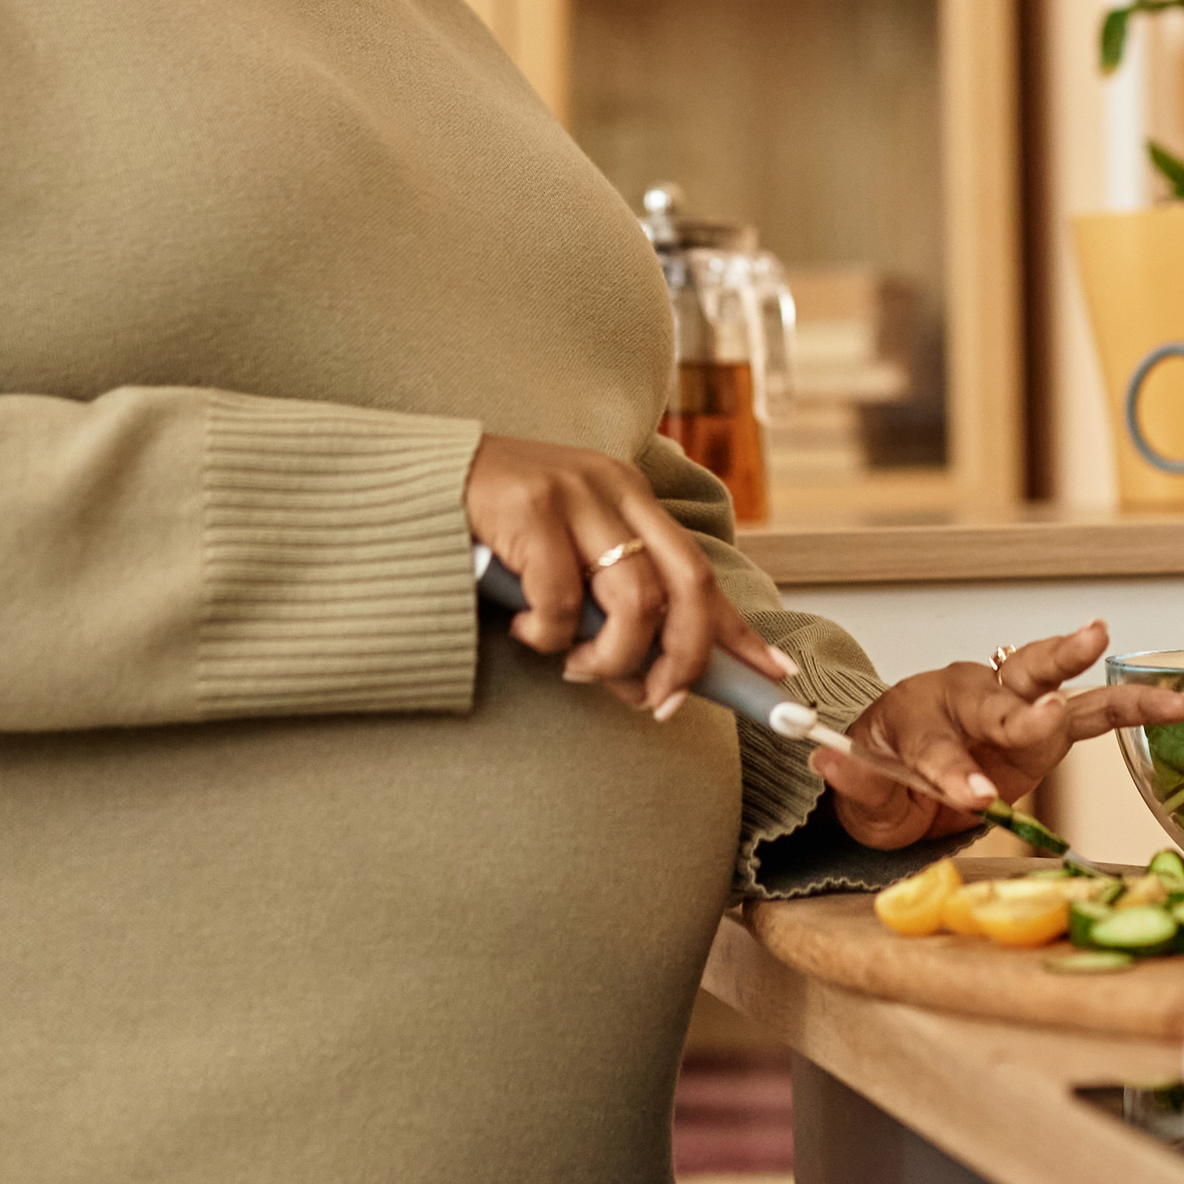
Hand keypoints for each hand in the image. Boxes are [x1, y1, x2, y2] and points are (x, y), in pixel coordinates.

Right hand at [465, 435, 790, 718]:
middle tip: (658, 702)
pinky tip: (523, 632)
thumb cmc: (487, 531)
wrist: (408, 481)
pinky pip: (563, 601)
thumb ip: (604, 608)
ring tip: (575, 667)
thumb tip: (646, 684)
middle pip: (686, 584)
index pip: (700, 569)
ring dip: (611, 656)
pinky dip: (549, 637)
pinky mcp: (530, 508)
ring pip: (635, 600)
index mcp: (629, 497)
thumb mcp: (561, 562)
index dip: (737, 629)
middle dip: (684, 656)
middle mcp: (613, 488)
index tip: (775, 676)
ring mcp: (574, 494)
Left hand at [822, 620, 1183, 850]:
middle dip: (1019, 712)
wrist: (907, 780)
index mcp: (913, 713)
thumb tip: (823, 755)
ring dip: (1074, 662)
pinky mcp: (1048, 729)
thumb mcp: (859, 794)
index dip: (953, 772)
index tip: (974, 798)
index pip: (933, 744)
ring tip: (1102, 638)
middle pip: (993, 696)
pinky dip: (1132, 707)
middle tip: (1042, 714)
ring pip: (1047, 680)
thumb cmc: (884, 775)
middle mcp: (966, 697)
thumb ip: (852, 779)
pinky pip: (1093, 714)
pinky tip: (1176, 704)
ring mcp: (1012, 707)